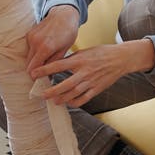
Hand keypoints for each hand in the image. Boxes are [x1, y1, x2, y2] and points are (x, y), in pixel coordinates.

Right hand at [24, 5, 81, 76]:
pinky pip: (29, 48)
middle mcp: (35, 43)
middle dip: (34, 70)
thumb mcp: (64, 49)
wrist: (64, 14)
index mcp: (46, 48)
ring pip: (28, 56)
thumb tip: (48, 76)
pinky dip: (34, 52)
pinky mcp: (29, 34)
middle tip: (42, 74)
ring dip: (34, 61)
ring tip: (44, 61)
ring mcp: (31, 37)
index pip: (33, 69)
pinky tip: (43, 50)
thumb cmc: (68, 31)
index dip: (36, 77)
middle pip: (29, 64)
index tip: (39, 81)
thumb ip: (54, 63)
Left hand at [33, 39, 154, 106]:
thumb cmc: (101, 52)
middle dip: (51, 91)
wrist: (120, 58)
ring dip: (61, 99)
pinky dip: (75, 102)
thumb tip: (56, 64)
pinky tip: (68, 103)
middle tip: (41, 95)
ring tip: (53, 101)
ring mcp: (91, 82)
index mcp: (79, 60)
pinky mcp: (97, 89)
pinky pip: (84, 98)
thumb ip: (71, 59)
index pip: (57, 65)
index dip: (44, 70)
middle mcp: (84, 72)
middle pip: (64, 84)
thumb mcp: (84, 51)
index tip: (33, 74)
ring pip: (73, 94)